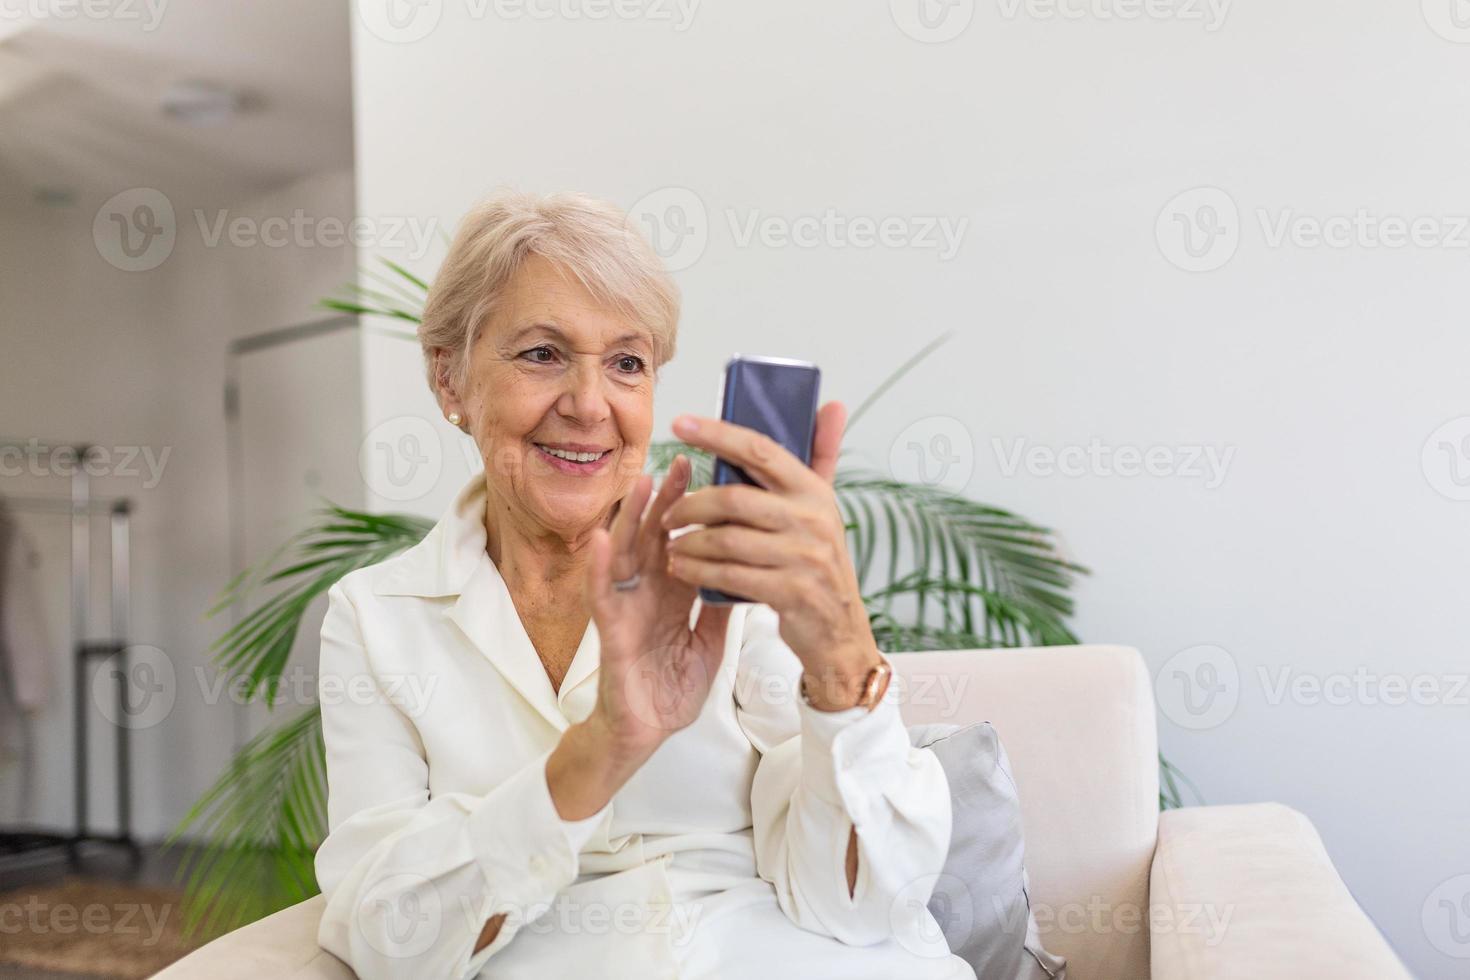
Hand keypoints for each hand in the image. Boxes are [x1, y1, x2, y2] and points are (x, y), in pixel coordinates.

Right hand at [583, 455, 732, 764]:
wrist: (647, 732)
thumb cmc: (670, 686)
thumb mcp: (710, 641)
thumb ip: (721, 607)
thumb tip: (747, 571)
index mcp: (672, 592)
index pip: (685, 540)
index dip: (697, 509)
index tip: (714, 474)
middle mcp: (646, 592)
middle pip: (655, 535)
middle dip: (668, 499)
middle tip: (684, 461)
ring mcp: (625, 607)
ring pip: (625, 553)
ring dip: (631, 518)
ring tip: (642, 482)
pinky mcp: (609, 632)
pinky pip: (602, 596)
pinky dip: (600, 567)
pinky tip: (602, 540)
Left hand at [661, 402, 884, 709]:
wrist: (840, 629)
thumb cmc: (819, 561)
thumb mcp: (824, 507)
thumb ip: (822, 455)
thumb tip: (831, 404)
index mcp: (813, 491)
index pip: (760, 450)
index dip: (718, 433)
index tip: (681, 423)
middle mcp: (812, 519)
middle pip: (733, 498)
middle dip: (691, 505)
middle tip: (668, 514)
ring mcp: (803, 557)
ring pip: (726, 539)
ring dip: (689, 542)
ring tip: (671, 545)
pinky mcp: (790, 591)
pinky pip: (730, 575)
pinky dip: (698, 571)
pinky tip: (683, 569)